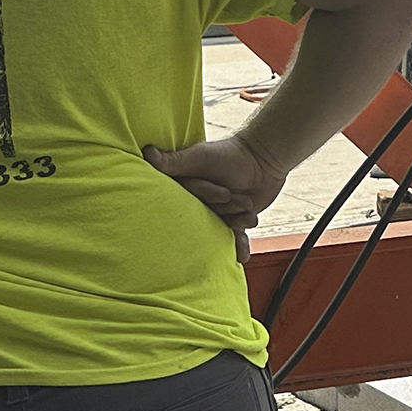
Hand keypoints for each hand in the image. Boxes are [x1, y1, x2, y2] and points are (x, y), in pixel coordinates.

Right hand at [146, 135, 290, 255]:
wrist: (264, 159)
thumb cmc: (230, 154)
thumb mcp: (201, 156)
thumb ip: (175, 161)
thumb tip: (147, 153)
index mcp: (184, 189)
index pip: (188, 201)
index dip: (208, 195)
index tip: (224, 193)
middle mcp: (197, 204)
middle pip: (204, 218)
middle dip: (223, 211)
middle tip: (234, 198)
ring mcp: (215, 214)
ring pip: (220, 229)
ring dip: (236, 221)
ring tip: (248, 208)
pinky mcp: (231, 222)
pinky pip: (232, 239)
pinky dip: (238, 246)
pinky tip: (242, 256)